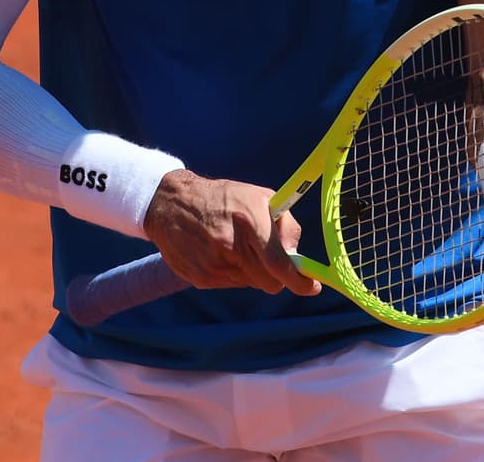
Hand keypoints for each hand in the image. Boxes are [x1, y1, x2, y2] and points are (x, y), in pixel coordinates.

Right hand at [142, 170, 321, 297]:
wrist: (171, 204)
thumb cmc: (223, 197)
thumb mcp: (259, 196)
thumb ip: (285, 223)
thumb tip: (295, 252)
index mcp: (250, 223)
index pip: (279, 264)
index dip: (299, 281)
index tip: (312, 287)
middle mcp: (231, 247)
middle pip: (268, 281)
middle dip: (276, 274)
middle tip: (270, 258)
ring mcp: (214, 265)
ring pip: (250, 284)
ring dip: (253, 271)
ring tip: (238, 247)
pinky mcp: (200, 278)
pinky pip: (230, 285)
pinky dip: (233, 273)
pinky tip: (221, 253)